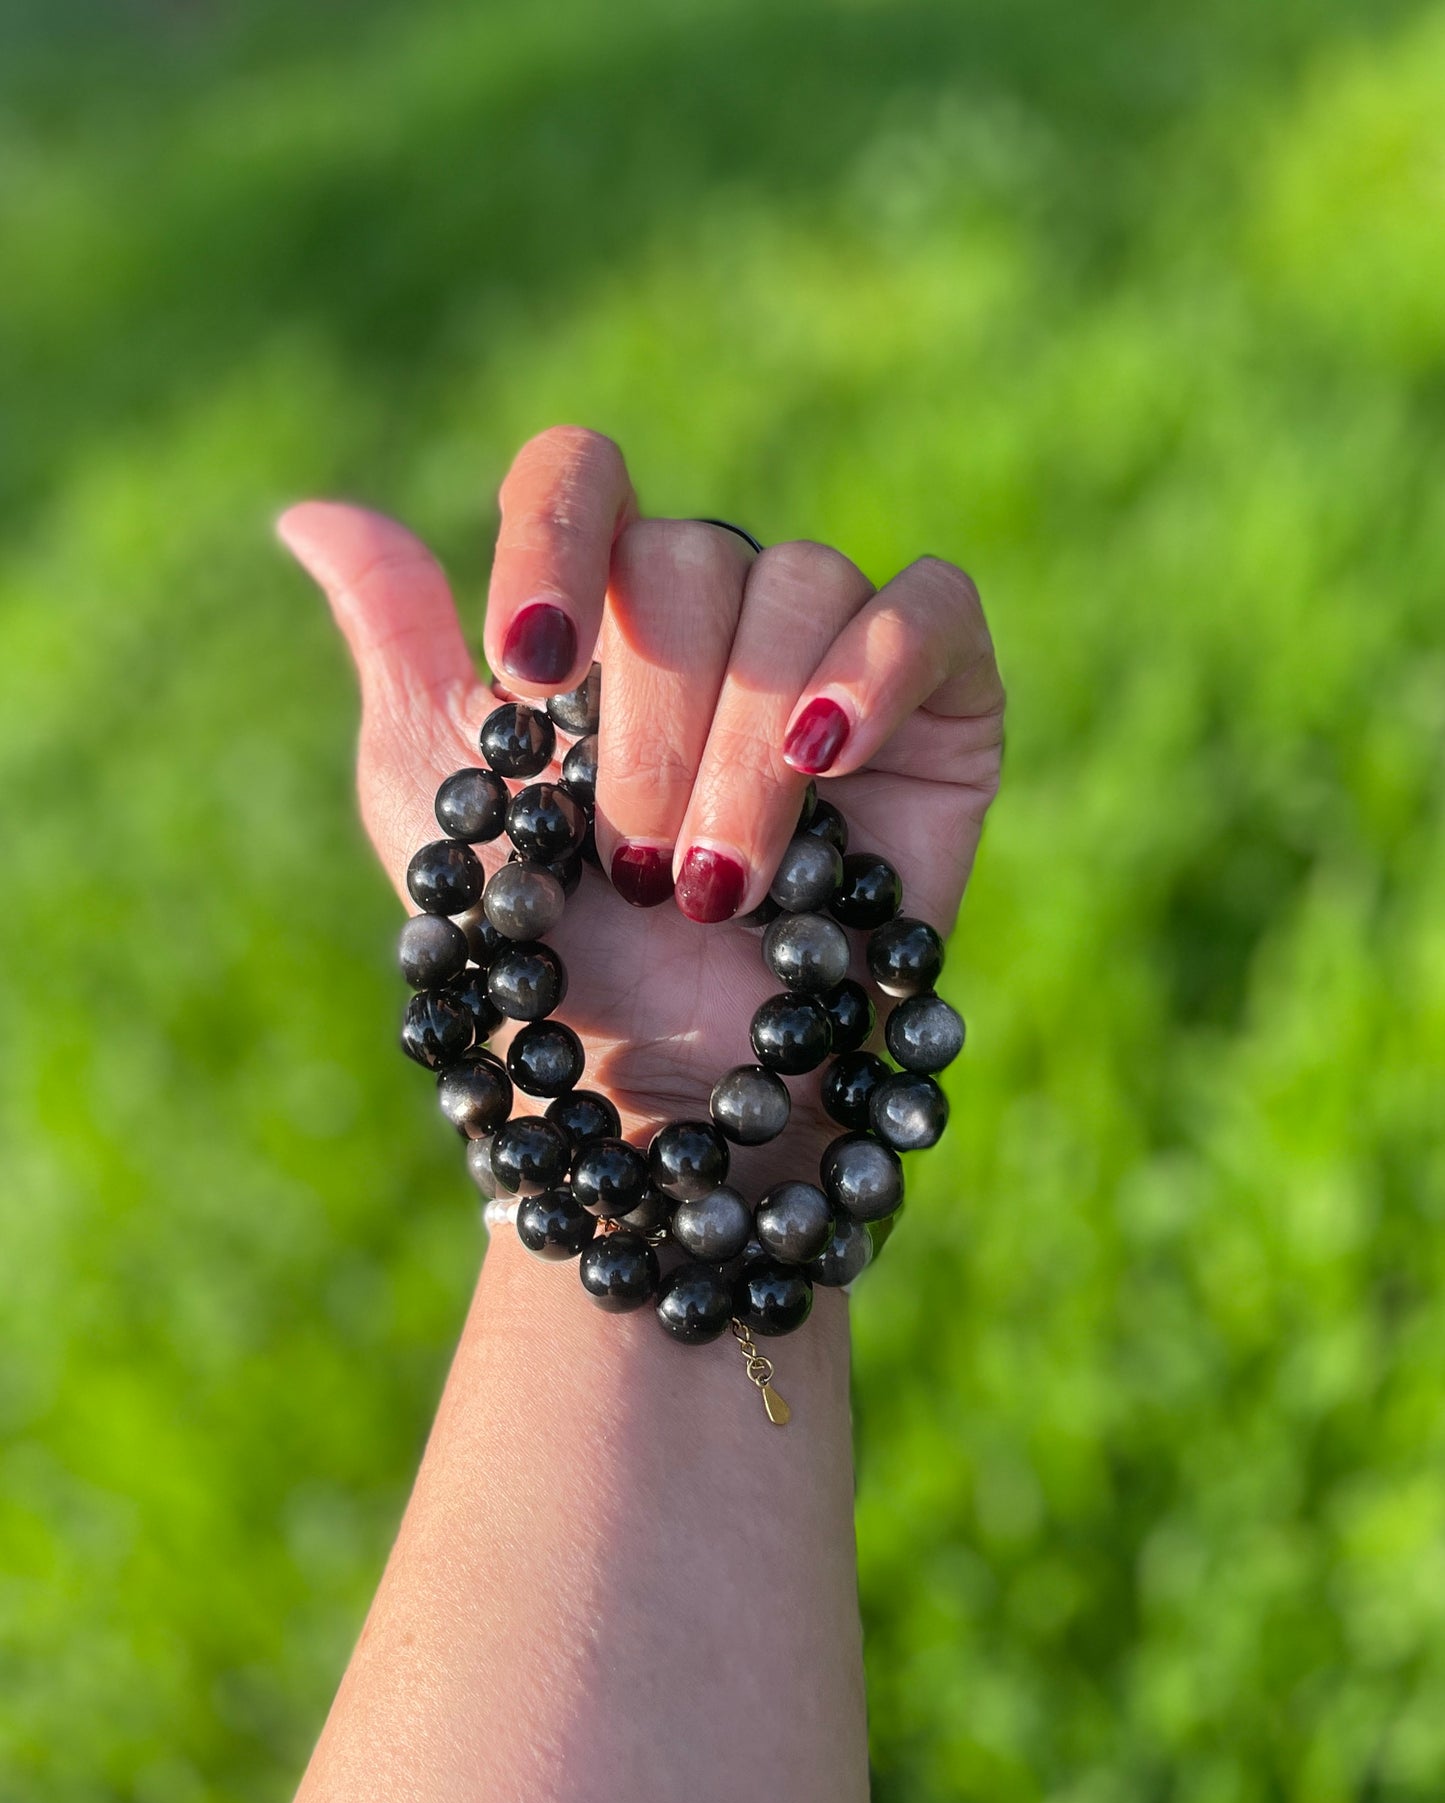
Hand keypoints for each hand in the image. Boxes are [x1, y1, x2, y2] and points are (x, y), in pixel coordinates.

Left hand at [278, 426, 1002, 1171]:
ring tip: (718, 887)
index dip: (552, 541)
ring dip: (744, 750)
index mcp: (600, 605)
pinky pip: (932, 610)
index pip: (580, 476)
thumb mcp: (435, 799)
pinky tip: (825, 759)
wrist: (667, 1089)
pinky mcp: (944, 700)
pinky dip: (879, 670)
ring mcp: (835, 646)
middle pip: (689, 557)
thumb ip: (398, 648)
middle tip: (636, 868)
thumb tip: (307, 514)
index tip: (527, 672)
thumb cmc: (546, 954)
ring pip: (803, 588)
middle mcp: (720, 606)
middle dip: (652, 728)